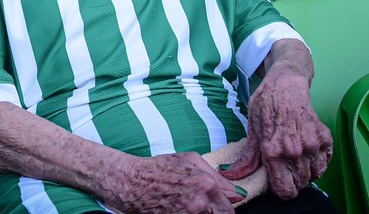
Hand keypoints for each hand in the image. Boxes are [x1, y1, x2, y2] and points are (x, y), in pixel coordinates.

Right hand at [104, 152, 241, 213]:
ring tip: (188, 205)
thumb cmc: (159, 168)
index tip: (220, 207)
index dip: (225, 208)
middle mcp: (199, 203)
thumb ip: (217, 176)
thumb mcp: (190, 160)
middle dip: (215, 213)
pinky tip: (180, 210)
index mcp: (205, 184)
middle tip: (204, 207)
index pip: (229, 208)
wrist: (131, 182)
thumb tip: (237, 194)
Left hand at [220, 72, 331, 198]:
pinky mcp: (324, 137)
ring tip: (296, 158)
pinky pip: (325, 161)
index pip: (285, 190)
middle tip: (286, 167)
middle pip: (301, 184)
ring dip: (307, 171)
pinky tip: (307, 150)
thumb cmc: (265, 105)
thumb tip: (231, 175)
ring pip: (314, 175)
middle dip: (293, 180)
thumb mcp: (251, 130)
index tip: (278, 183)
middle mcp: (294, 150)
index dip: (281, 190)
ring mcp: (312, 144)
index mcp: (273, 151)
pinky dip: (318, 160)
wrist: (285, 85)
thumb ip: (247, 158)